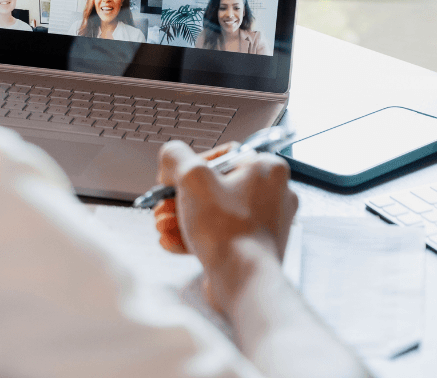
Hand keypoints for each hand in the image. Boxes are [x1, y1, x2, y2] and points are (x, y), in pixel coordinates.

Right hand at [156, 141, 297, 314]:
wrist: (244, 281)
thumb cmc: (229, 231)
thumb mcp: (191, 178)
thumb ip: (175, 157)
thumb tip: (171, 157)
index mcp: (267, 169)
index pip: (222, 155)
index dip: (191, 165)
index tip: (176, 178)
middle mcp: (273, 194)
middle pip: (214, 186)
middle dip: (181, 198)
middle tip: (164, 205)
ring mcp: (266, 223)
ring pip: (215, 212)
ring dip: (183, 217)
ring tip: (163, 226)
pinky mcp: (255, 246)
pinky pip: (221, 234)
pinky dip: (196, 236)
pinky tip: (173, 241)